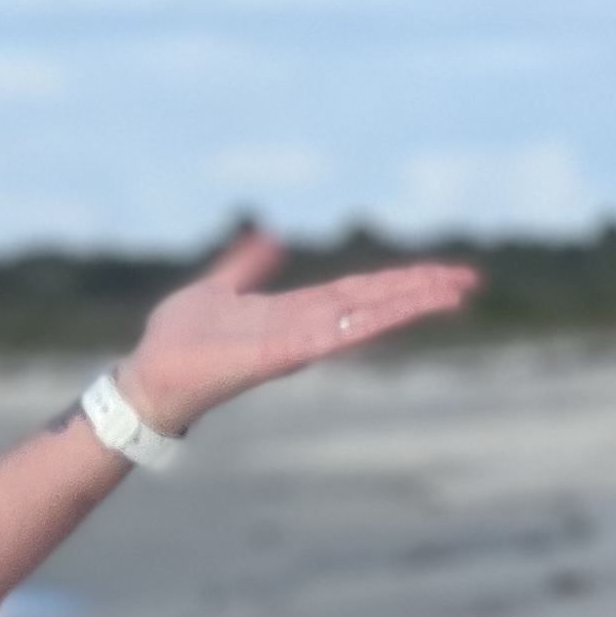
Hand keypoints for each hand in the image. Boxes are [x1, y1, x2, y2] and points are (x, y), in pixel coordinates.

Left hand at [116, 227, 479, 436]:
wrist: (146, 379)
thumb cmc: (174, 343)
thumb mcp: (215, 290)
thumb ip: (245, 268)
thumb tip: (268, 237)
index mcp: (292, 311)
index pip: (356, 292)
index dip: (396, 282)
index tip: (438, 274)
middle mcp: (302, 328)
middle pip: (372, 302)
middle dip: (420, 291)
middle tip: (469, 280)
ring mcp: (296, 343)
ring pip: (365, 318)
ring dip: (410, 304)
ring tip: (455, 292)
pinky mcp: (282, 355)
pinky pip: (334, 335)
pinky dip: (371, 323)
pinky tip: (404, 311)